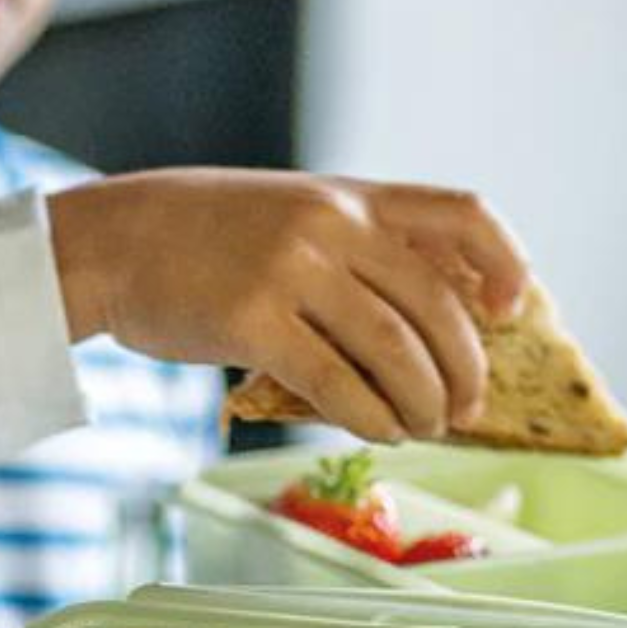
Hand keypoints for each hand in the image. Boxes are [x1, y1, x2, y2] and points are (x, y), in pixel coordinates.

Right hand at [45, 169, 527, 442]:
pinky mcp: (252, 320)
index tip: (513, 311)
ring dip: (421, 403)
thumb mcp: (290, 213)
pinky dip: (370, 417)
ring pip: (393, 350)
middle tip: (465, 407)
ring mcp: (291, 270)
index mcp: (350, 196)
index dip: (505, 263)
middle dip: (464, 367)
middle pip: (437, 304)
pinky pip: (335, 382)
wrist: (112, 240)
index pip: (463, 213)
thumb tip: (431, 321)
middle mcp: (331, 225)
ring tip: (422, 428)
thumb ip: (355, 248)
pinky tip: (378, 431)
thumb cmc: (203, 236)